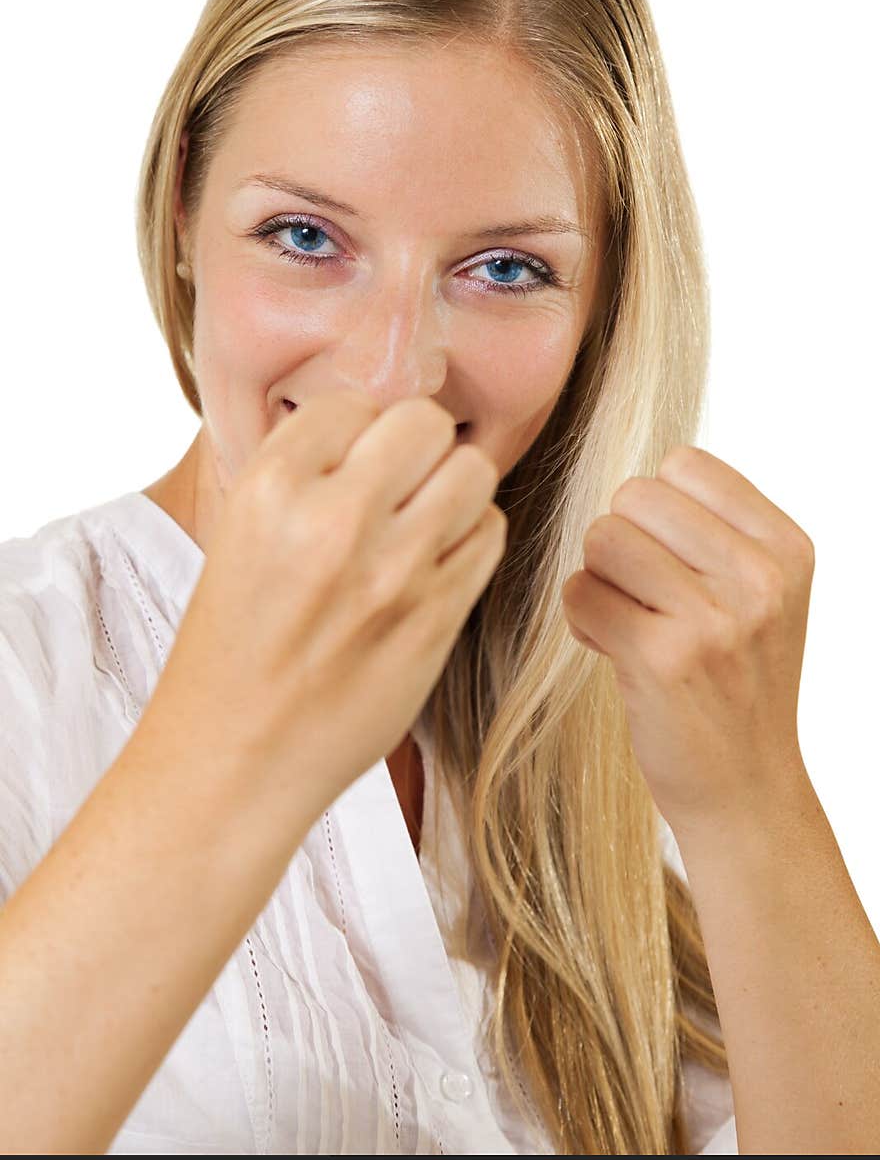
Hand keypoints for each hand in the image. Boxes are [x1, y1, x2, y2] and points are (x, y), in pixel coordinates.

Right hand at [144, 391, 506, 814]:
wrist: (237, 757)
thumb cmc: (231, 647)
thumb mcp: (237, 536)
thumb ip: (300, 474)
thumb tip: (367, 423)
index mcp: (270, 491)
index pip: (352, 402)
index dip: (355, 430)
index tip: (349, 462)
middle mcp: (335, 521)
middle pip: (424, 422)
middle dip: (415, 445)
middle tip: (397, 481)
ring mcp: (394, 573)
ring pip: (471, 471)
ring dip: (452, 486)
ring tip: (422, 518)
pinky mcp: (437, 619)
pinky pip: (490, 534)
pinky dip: (472, 536)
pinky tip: (437, 560)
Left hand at [560, 444, 814, 831]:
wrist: (747, 788)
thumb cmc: (738, 681)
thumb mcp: (759, 594)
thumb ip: (711, 530)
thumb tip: (627, 484)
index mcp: (786, 548)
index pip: (684, 464)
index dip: (657, 508)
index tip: (672, 559)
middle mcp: (759, 577)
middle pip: (634, 496)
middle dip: (621, 541)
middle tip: (646, 597)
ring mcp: (713, 618)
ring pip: (601, 538)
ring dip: (599, 580)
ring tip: (631, 621)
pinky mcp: (661, 658)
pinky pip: (579, 594)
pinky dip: (582, 621)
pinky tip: (615, 650)